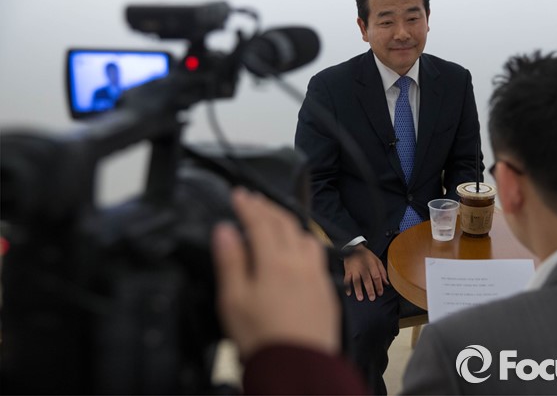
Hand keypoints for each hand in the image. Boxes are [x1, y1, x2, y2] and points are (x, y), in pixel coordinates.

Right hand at [213, 188, 340, 359]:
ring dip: (289, 222)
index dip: (248, 205)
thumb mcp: (234, 300)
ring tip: (276, 220)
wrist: (299, 368)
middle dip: (268, 207)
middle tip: (255, 199)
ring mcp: (317, 275)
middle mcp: (301, 262)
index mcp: (275, 262)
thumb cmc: (262, 338)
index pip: (260, 222)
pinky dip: (303, 242)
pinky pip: (317, 255)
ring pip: (306, 236)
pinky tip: (298, 250)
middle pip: (285, 224)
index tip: (239, 193)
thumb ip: (231, 261)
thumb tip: (225, 229)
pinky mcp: (327, 290)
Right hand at [343, 244, 388, 300]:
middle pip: (366, 279)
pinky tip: (348, 293)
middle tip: (372, 298)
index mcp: (371, 264)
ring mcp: (354, 269)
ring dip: (358, 289)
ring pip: (356, 280)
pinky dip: (347, 286)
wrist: (354, 248)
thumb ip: (382, 271)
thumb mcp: (377, 261)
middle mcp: (363, 267)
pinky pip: (346, 279)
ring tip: (360, 298)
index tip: (380, 293)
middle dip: (369, 289)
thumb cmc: (367, 256)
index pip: (376, 276)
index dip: (379, 285)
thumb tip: (386, 283)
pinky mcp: (347, 270)